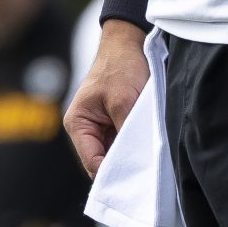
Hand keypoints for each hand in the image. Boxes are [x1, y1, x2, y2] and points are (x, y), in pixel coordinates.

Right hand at [65, 22, 149, 176]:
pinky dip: (136, 146)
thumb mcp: (123, 101)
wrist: (130, 41)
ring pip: (116, 153)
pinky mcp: (116, 122)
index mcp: (78, 124)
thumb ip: (125, 133)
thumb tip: (133, 163)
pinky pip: (124, 142)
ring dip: (131, 156)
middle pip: (104, 161)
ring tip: (149, 164)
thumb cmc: (121, 66)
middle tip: (146, 178)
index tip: (134, 184)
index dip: (112, 176)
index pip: (93, 162)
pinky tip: (150, 151)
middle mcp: (86, 129)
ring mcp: (101, 127)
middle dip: (123, 168)